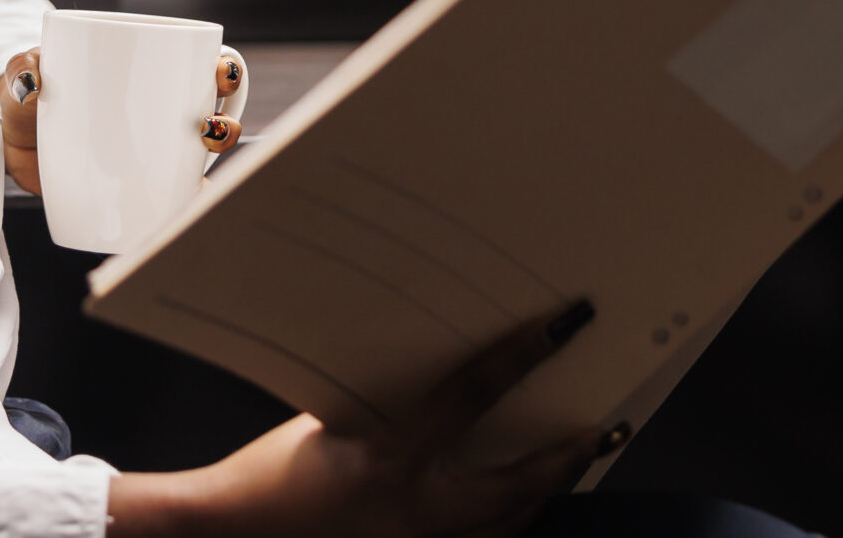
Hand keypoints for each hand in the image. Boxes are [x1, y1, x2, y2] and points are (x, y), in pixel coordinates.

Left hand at [0, 51, 247, 197]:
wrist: (4, 141)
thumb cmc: (23, 94)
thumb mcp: (22, 75)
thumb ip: (23, 70)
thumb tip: (33, 84)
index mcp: (140, 72)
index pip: (195, 65)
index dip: (222, 67)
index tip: (220, 70)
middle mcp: (153, 111)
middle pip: (210, 114)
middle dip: (226, 122)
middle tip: (208, 128)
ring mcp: (146, 151)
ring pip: (197, 155)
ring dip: (210, 166)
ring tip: (199, 169)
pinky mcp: (131, 187)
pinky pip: (169, 194)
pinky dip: (184, 200)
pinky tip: (187, 203)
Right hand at [104, 302, 608, 536]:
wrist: (233, 532)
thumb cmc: (268, 476)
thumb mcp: (327, 415)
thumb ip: (385, 393)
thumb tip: (434, 360)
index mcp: (393, 457)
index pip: (474, 394)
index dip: (524, 355)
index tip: (564, 326)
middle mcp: (417, 510)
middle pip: (519, 487)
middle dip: (568, 458)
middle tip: (609, 428)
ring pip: (507, 526)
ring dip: (542, 494)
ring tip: (573, 464)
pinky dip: (503, 521)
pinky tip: (511, 506)